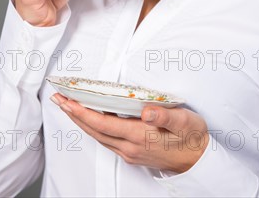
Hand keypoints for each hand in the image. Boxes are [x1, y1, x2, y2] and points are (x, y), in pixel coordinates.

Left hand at [50, 94, 208, 172]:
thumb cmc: (193, 138)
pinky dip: (93, 127)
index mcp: (140, 136)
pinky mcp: (132, 153)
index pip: (103, 123)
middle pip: (94, 130)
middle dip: (74, 114)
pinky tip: (90, 119)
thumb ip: (165, 117)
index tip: (68, 100)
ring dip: (81, 121)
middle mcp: (130, 147)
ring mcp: (130, 152)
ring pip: (98, 136)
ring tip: (68, 106)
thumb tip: (146, 112)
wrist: (200, 161)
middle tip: (58, 98)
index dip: (82, 112)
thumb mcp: (185, 122)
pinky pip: (106, 140)